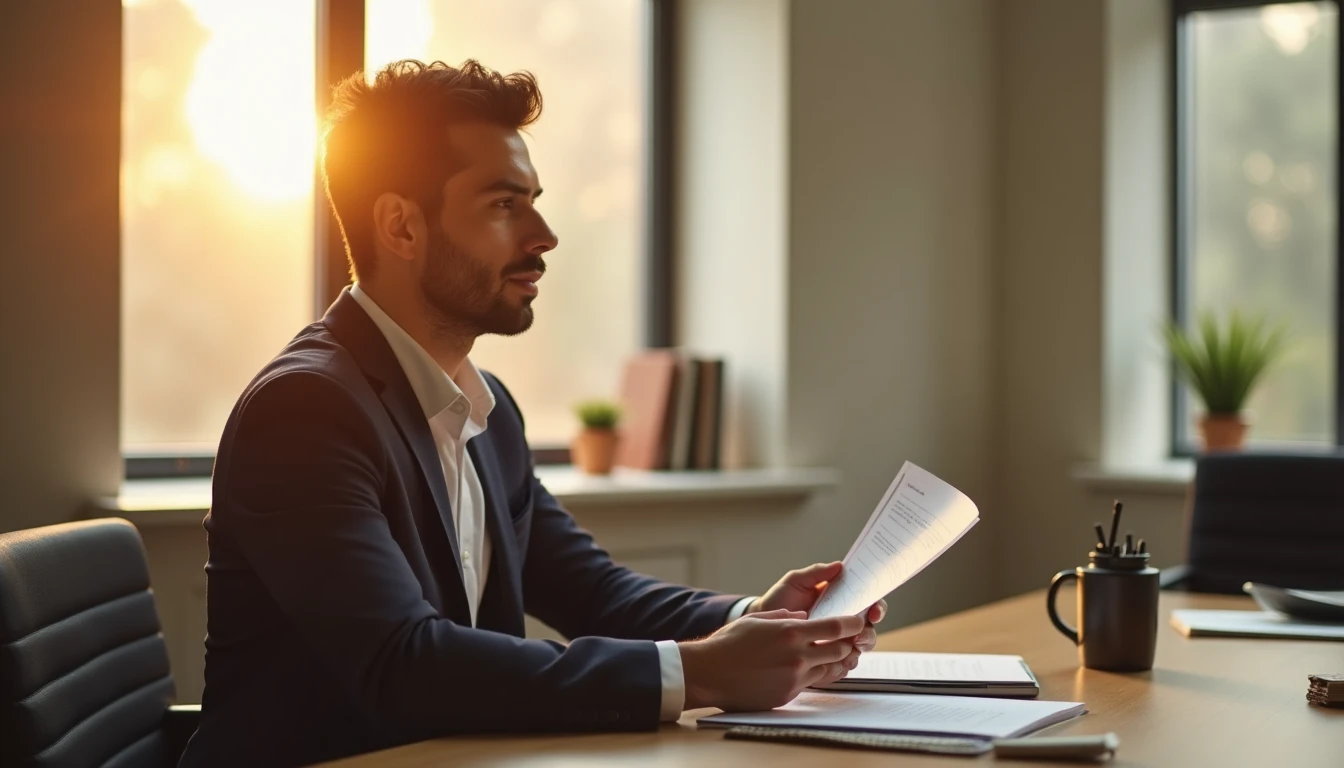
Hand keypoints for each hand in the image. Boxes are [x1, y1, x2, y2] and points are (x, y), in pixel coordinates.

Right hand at [679, 610, 865, 711]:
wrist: (709, 673)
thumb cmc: (729, 643)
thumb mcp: (758, 620)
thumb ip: (785, 617)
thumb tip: (804, 618)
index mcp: (791, 632)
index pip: (835, 628)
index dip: (852, 624)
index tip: (859, 621)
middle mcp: (797, 656)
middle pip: (839, 650)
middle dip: (846, 644)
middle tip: (846, 639)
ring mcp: (793, 678)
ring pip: (828, 669)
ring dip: (831, 661)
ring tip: (825, 654)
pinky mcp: (787, 695)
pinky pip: (810, 684)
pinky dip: (811, 675)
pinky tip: (801, 669)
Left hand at [748, 562, 887, 653]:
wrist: (760, 624)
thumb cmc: (779, 600)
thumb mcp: (795, 582)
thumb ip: (816, 573)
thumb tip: (839, 566)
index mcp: (841, 603)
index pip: (868, 604)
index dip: (877, 607)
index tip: (873, 610)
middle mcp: (841, 624)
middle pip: (868, 631)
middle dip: (868, 633)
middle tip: (859, 635)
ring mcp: (834, 644)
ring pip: (858, 651)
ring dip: (856, 651)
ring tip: (846, 649)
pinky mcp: (824, 661)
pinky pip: (841, 668)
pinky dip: (841, 666)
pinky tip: (833, 662)